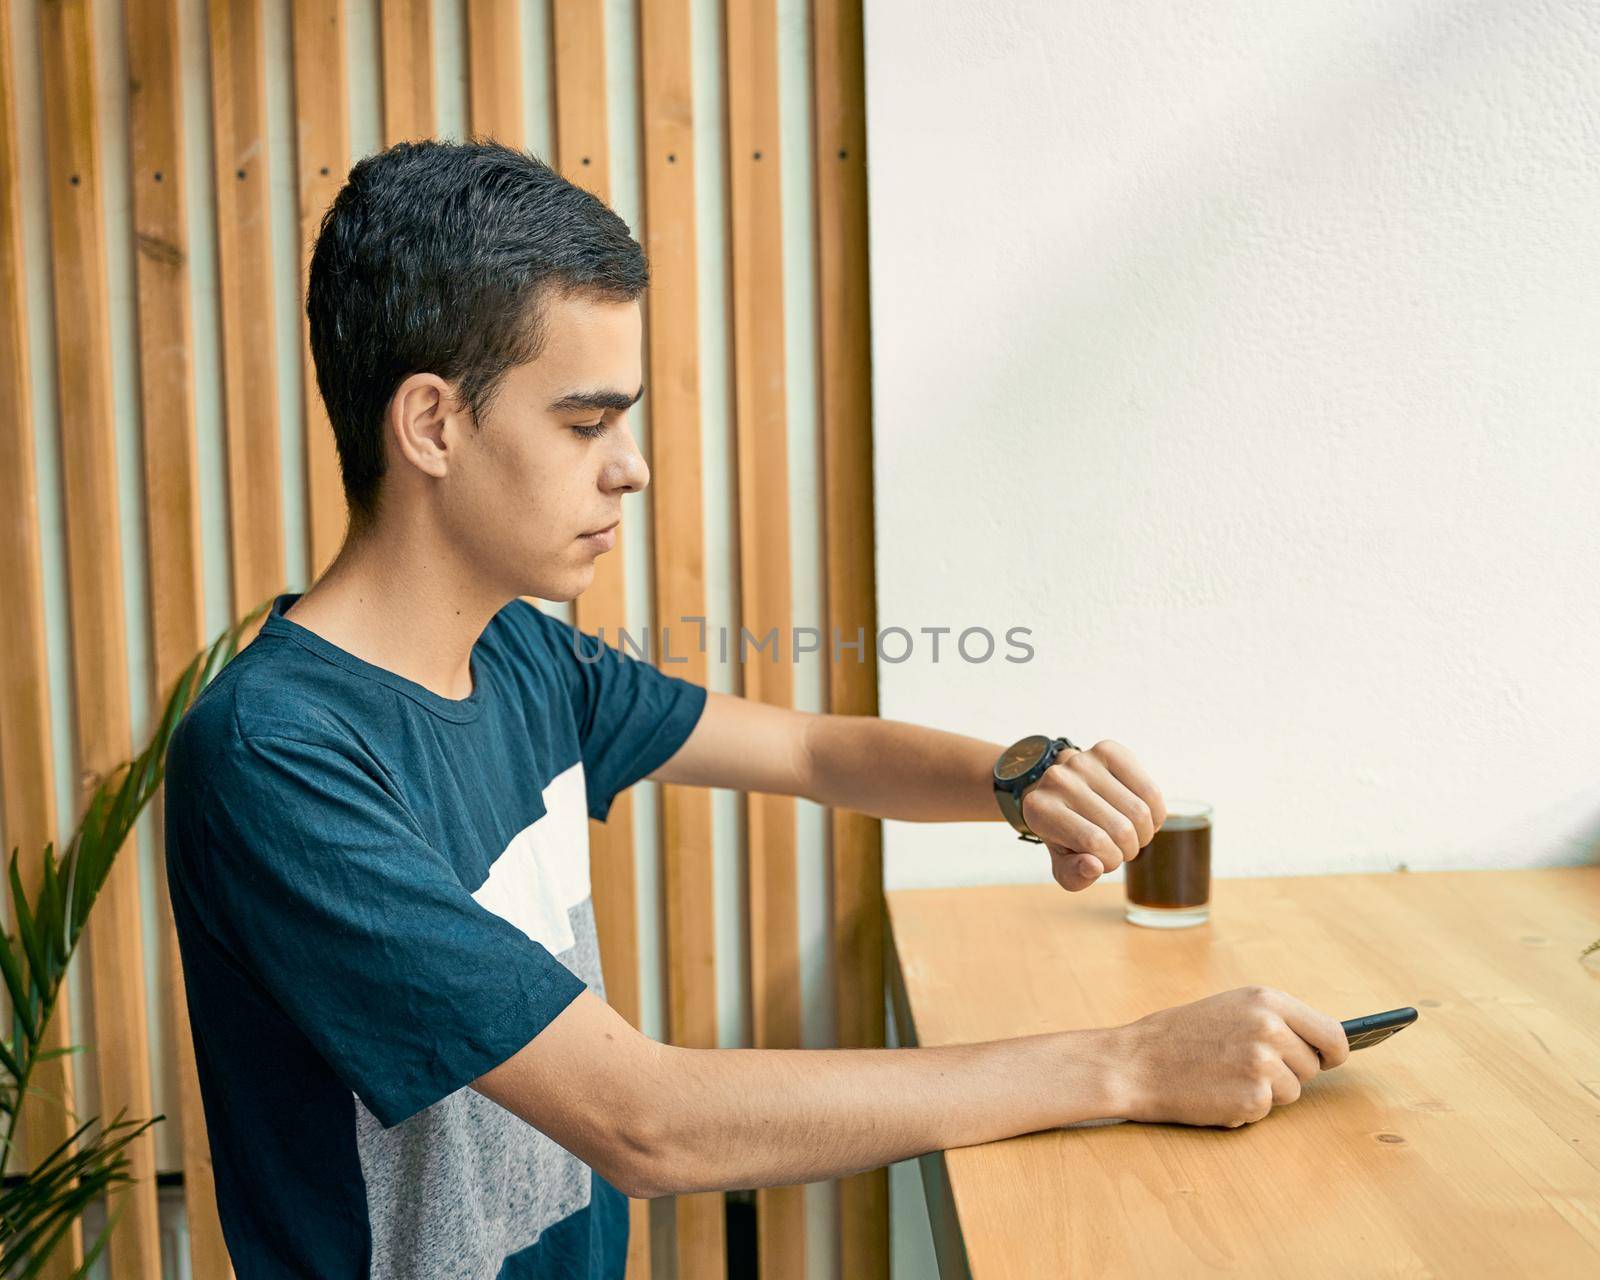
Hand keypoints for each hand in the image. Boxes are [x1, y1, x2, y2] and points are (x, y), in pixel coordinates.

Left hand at [1019, 740, 1166, 891]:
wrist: (1064, 792)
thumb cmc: (1066, 834)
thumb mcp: (1064, 863)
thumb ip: (1074, 875)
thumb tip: (1094, 866)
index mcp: (1039, 810)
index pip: (1095, 843)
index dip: (1110, 860)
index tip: (1103, 860)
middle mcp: (1057, 779)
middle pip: (1121, 829)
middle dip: (1129, 850)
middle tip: (1121, 849)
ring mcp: (1083, 761)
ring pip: (1139, 812)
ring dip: (1144, 835)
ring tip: (1132, 835)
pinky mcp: (1108, 750)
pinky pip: (1150, 790)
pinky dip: (1157, 813)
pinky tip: (1145, 818)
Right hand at [1104, 985, 1350, 1127]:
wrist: (1136, 1062)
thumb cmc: (1182, 1036)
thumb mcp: (1232, 1008)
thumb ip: (1276, 1019)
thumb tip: (1327, 1045)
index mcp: (1267, 1000)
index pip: (1332, 1033)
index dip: (1335, 1052)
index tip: (1329, 1060)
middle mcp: (1271, 1028)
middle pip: (1312, 1066)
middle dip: (1288, 1072)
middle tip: (1244, 1065)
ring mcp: (1263, 1063)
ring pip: (1293, 1091)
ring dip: (1267, 1091)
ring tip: (1226, 1076)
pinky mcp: (1253, 1098)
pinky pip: (1268, 1110)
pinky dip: (1246, 1108)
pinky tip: (1217, 1092)